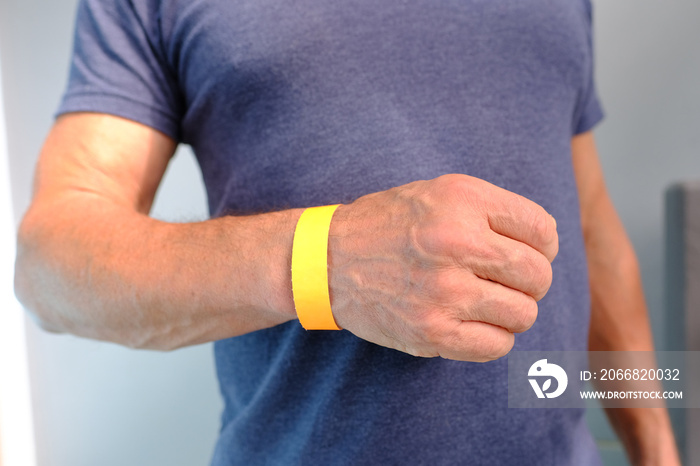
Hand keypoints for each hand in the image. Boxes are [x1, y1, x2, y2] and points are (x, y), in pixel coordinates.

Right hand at [328, 174, 558, 360]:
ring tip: (485, 300)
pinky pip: (497, 346)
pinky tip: (472, 322)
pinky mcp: (431, 331)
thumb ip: (494, 211)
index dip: (542, 245)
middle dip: (530, 281)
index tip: (525, 252)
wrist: (329, 259)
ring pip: (523, 314)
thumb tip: (546, 247)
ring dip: (511, 310)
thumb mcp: (439, 192)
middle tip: (505, 280)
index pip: (542, 231)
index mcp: (462, 201)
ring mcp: (443, 291)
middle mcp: (456, 243)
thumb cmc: (391, 224)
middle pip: (538, 276)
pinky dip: (494, 337)